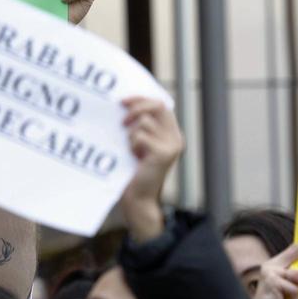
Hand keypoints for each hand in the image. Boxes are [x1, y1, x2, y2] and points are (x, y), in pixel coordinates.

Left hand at [119, 97, 183, 241]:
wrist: (138, 199)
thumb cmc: (133, 172)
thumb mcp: (138, 145)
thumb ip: (139, 127)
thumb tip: (123, 104)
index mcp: (171, 133)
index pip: (161, 105)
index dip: (142, 99)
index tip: (123, 101)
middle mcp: (175, 138)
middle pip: (158, 106)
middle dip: (136, 107)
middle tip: (121, 120)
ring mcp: (172, 145)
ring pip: (144, 122)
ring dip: (130, 133)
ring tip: (130, 149)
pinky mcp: (163, 153)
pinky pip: (140, 136)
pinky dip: (131, 144)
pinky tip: (133, 156)